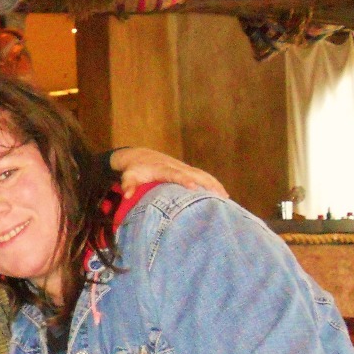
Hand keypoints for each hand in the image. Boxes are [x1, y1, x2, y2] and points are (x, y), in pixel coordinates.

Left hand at [109, 148, 227, 200]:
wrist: (140, 156)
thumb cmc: (135, 170)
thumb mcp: (129, 176)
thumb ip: (128, 184)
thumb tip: (127, 195)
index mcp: (163, 168)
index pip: (175, 174)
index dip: (184, 179)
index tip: (193, 187)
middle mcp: (176, 167)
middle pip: (194, 174)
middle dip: (206, 183)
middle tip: (219, 195)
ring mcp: (184, 168)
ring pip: (202, 174)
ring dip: (214, 184)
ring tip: (226, 197)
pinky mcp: (188, 170)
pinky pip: (203, 176)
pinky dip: (214, 183)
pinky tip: (223, 195)